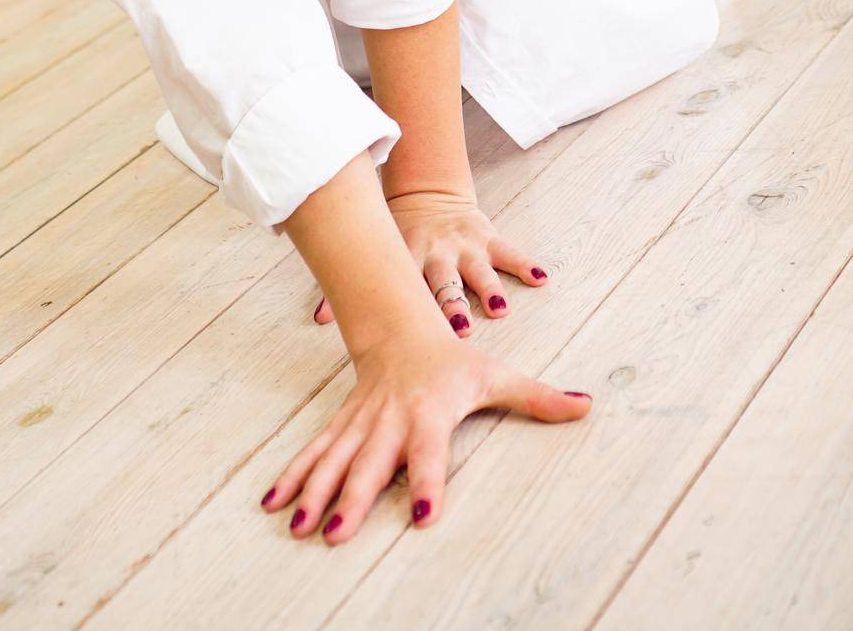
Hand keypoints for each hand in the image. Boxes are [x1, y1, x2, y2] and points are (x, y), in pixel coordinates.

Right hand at [261, 318, 591, 542]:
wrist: (400, 327)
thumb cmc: (453, 361)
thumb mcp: (496, 375)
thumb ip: (539, 398)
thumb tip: (587, 405)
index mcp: (429, 413)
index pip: (428, 453)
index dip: (425, 482)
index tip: (421, 514)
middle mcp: (390, 422)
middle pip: (369, 464)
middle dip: (352, 499)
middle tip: (335, 533)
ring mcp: (361, 425)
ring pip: (334, 460)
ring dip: (314, 492)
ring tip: (299, 526)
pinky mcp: (343, 426)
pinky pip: (315, 453)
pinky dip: (293, 476)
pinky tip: (273, 502)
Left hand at [312, 186, 549, 336]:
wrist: (427, 194)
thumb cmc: (399, 236)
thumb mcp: (379, 255)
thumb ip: (351, 287)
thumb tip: (320, 320)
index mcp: (408, 261)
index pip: (410, 287)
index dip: (413, 310)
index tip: (421, 336)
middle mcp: (438, 254)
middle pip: (446, 283)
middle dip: (453, 305)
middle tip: (460, 329)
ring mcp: (465, 245)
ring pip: (479, 270)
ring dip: (490, 289)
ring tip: (499, 308)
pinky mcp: (487, 236)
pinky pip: (509, 251)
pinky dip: (525, 264)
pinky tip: (540, 278)